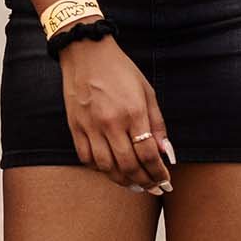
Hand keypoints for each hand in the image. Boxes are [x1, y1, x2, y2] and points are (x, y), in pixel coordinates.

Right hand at [57, 38, 170, 192]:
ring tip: (133, 184)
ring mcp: (90, 125)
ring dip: (122, 181)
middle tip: (152, 188)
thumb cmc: (120, 70)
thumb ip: (157, 124)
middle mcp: (111, 122)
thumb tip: (165, 152)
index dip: (159, 173)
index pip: (148, 154)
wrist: (86, 52)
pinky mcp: (75, 126)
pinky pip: (86, 158)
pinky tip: (110, 169)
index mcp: (133, 112)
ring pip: (106, 167)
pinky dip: (100, 169)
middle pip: (129, 166)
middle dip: (144, 182)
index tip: (165, 181)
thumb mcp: (147, 91)